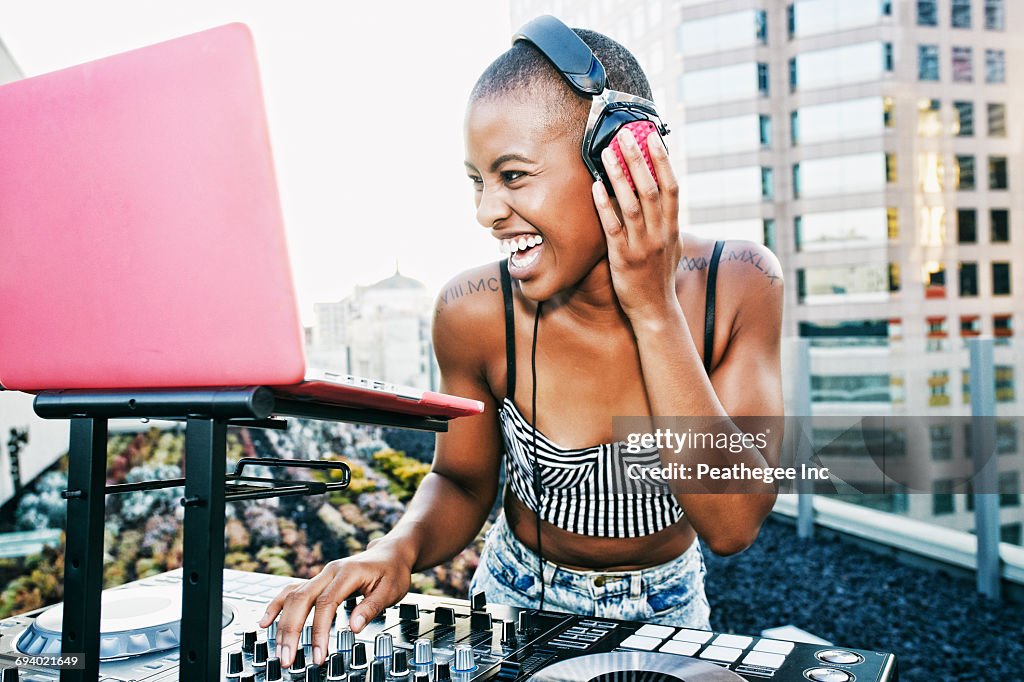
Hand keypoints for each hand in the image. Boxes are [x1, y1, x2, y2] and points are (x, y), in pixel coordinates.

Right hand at [257, 540, 412, 667]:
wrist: (390, 553)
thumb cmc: (393, 571)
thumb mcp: (391, 589)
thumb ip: (371, 607)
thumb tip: (353, 627)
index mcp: (347, 573)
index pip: (326, 604)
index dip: (319, 631)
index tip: (318, 654)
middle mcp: (330, 572)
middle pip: (301, 599)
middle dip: (291, 630)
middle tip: (287, 658)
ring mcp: (321, 575)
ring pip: (293, 596)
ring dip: (282, 623)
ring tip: (279, 649)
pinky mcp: (318, 581)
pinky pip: (292, 591)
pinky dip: (277, 606)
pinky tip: (266, 622)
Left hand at [592, 128, 682, 325]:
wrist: (655, 310)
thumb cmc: (659, 277)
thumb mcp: (671, 247)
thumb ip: (666, 222)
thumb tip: (662, 196)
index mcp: (672, 228)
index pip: (672, 187)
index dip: (663, 161)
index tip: (652, 138)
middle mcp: (659, 234)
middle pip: (651, 189)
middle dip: (638, 159)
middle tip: (625, 135)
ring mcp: (642, 246)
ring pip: (632, 204)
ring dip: (619, 176)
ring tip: (606, 153)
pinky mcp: (623, 258)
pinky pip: (613, 228)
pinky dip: (604, 206)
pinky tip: (595, 187)